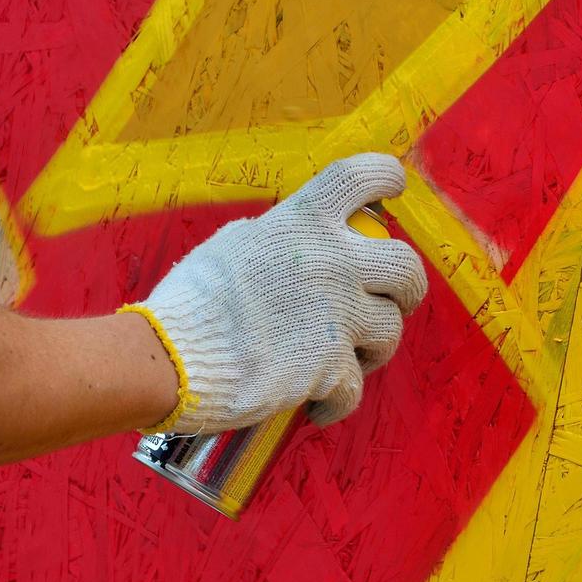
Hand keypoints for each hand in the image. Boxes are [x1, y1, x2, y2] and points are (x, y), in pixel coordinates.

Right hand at [126, 153, 429, 433]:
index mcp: (304, 222)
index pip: (361, 177)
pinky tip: (318, 405)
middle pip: (407, 267)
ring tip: (347, 359)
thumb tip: (300, 240)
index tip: (394, 187)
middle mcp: (332, 263)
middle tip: (396, 300)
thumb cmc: (191, 300)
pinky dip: (337, 401)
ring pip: (391, 331)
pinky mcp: (330, 368)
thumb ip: (278, 236)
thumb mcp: (235, 243)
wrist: (172, 357)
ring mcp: (337, 317)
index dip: (386, 178)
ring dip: (374, 348)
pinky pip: (354, 388)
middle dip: (409, 289)